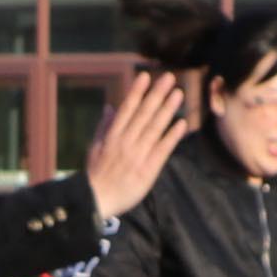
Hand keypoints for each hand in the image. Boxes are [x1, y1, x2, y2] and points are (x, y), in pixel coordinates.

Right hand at [79, 71, 195, 224]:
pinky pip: (162, 150)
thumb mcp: (94, 148)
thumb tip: (110, 107)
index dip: (137, 91)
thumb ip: (104, 126)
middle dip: (157, 94)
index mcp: (113, 136)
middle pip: (144, 114)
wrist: (96, 201)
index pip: (127, 109)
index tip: (146, 76)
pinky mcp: (148, 170)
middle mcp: (126, 142)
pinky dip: (172, 136)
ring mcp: (138, 155)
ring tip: (178, 94)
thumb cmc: (95, 175)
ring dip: (167, 110)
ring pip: (155, 128)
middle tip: (169, 77)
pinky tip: (181, 123)